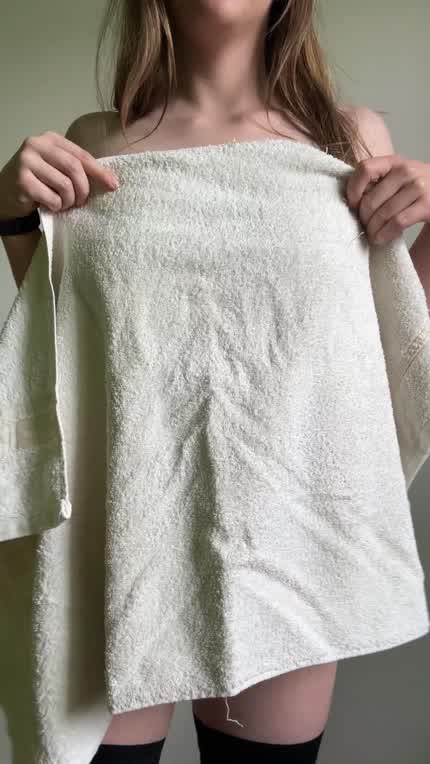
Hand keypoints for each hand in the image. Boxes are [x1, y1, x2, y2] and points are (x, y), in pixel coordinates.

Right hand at [0, 131, 119, 219]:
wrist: (8, 195)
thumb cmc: (40, 182)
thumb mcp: (58, 169)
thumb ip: (78, 168)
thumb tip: (112, 180)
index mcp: (51, 139)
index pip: (81, 155)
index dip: (99, 171)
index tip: (114, 185)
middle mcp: (36, 144)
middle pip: (74, 168)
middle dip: (83, 190)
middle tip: (81, 202)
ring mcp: (26, 161)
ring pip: (64, 185)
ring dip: (68, 201)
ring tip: (63, 204)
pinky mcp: (21, 180)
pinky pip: (52, 198)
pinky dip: (56, 206)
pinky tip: (50, 206)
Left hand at [345, 154, 429, 245]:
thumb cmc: (413, 188)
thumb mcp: (396, 177)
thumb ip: (377, 183)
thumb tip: (351, 203)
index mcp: (394, 161)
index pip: (364, 169)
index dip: (353, 190)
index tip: (353, 205)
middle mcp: (406, 171)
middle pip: (371, 200)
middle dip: (363, 218)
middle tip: (364, 226)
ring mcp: (418, 187)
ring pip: (382, 214)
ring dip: (373, 230)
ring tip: (371, 235)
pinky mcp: (426, 205)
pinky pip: (396, 223)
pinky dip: (385, 235)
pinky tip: (380, 239)